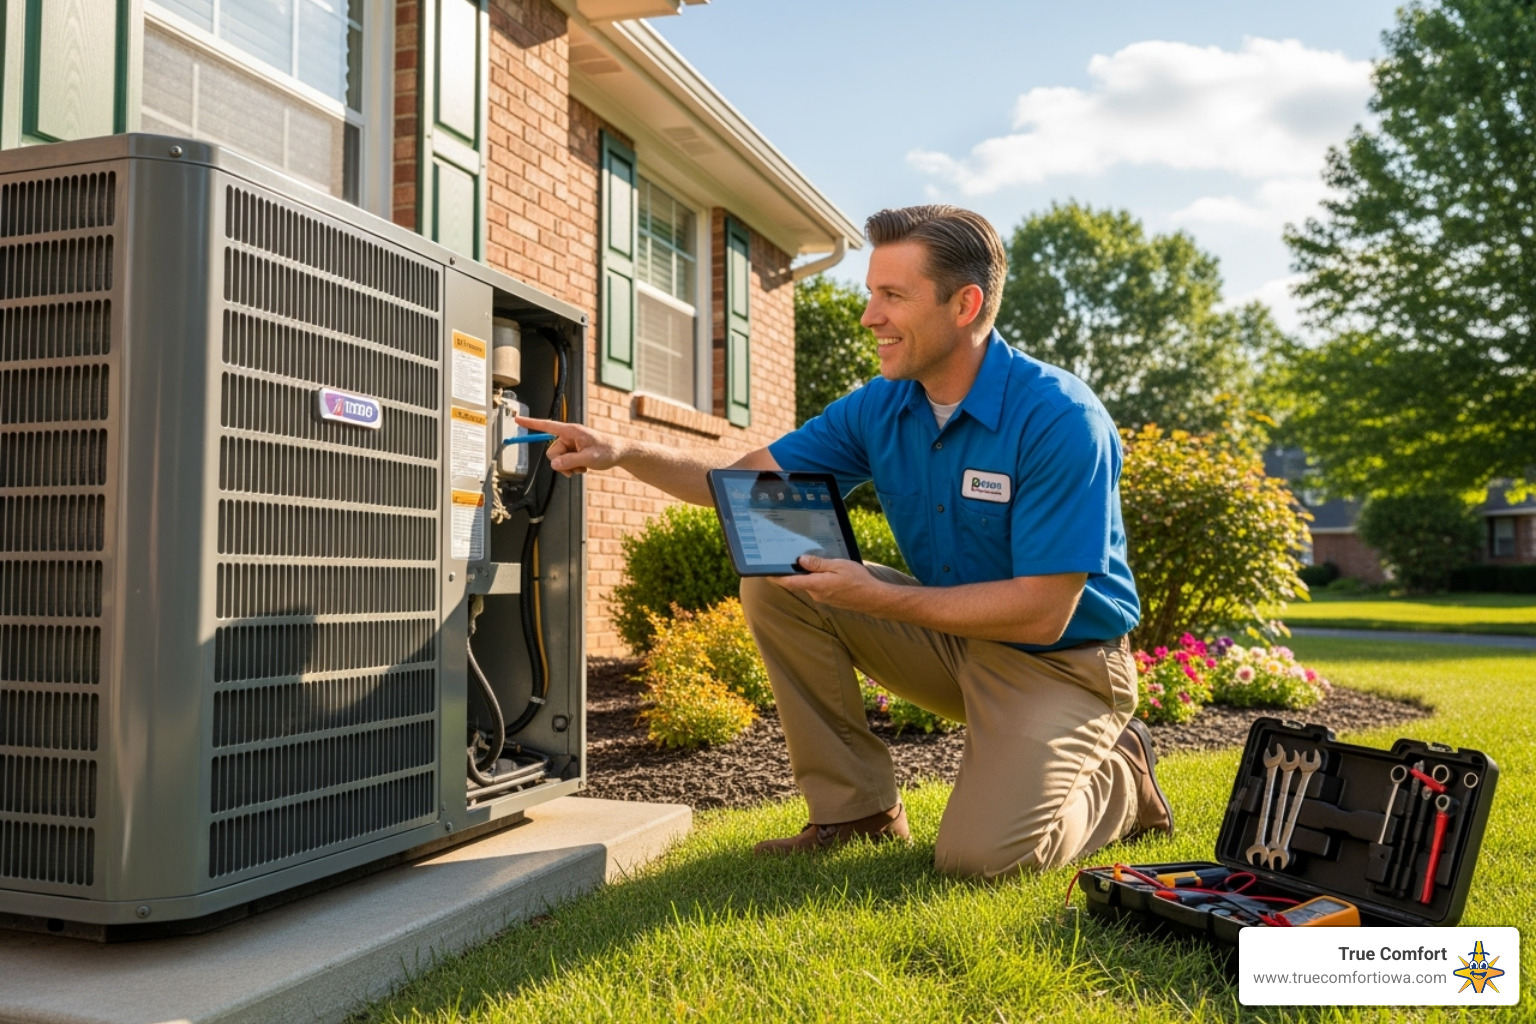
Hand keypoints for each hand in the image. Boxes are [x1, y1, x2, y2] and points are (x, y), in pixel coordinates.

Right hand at [517, 416, 622, 476]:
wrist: (619, 453)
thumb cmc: (607, 451)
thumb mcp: (589, 458)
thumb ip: (570, 461)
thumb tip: (554, 465)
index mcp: (571, 431)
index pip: (547, 426)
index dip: (531, 423)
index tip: (517, 419)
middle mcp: (568, 436)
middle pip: (552, 452)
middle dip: (562, 463)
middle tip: (577, 467)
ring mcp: (570, 445)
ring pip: (557, 461)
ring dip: (568, 468)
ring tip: (583, 467)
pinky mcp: (573, 452)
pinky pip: (564, 464)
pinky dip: (572, 468)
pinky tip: (584, 467)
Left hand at [772, 555, 888, 612]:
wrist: (874, 598)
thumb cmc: (859, 581)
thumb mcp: (838, 566)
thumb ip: (818, 564)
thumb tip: (801, 560)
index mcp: (817, 585)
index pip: (790, 582)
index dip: (776, 577)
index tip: (766, 572)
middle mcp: (817, 594)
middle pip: (798, 582)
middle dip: (793, 572)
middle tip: (786, 558)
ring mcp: (823, 598)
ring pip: (809, 584)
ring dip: (807, 575)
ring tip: (808, 561)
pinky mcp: (829, 599)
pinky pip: (817, 587)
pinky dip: (816, 579)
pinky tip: (824, 571)